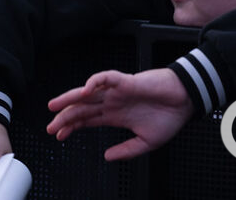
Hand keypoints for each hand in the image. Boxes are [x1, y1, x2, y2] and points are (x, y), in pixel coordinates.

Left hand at [46, 68, 192, 160]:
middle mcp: (112, 103)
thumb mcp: (146, 142)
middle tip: (50, 127)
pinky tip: (83, 91)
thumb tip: (107, 157)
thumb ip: (126, 151)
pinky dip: (92, 82)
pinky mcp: (124, 81)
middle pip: (81, 108)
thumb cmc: (169, 118)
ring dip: (69, 99)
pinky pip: (104, 78)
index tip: (59, 137)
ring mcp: (116, 92)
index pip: (86, 120)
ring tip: (54, 107)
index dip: (71, 127)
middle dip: (64, 117)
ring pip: (86, 93)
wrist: (186, 101)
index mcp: (115, 116)